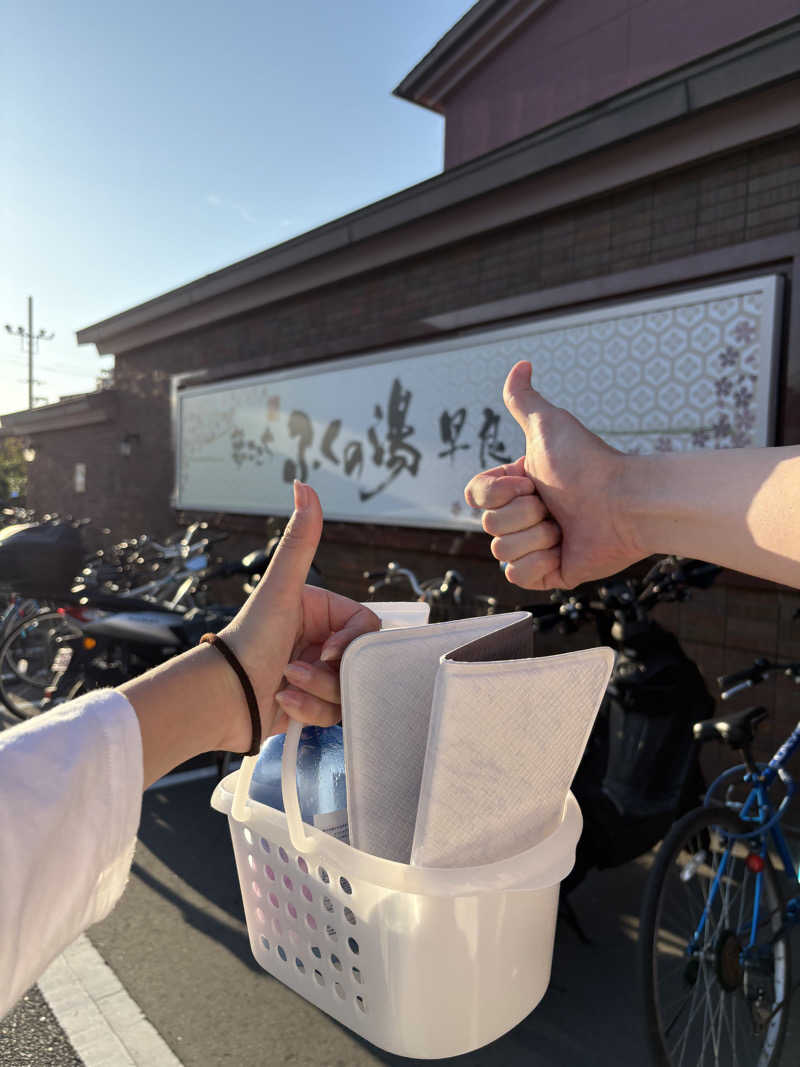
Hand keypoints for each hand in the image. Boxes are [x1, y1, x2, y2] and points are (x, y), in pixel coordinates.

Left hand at [218, 482, 378, 749]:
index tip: (327, 653)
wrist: (218, 698)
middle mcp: (321, 640)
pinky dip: (309, 712)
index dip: (352, 643)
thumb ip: (300, 541)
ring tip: (284, 688)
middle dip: (330, 675)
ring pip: (349, 690)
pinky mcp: (311, 703)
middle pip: (359, 662)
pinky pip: (335, 713)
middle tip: (297, 672)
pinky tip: (282, 703)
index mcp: (321, 611)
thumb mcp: (280, 590)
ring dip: (318, 694)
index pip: (366, 627)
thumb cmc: (247, 641)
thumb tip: (303, 484)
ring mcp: (318, 673)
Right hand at [464, 361, 642, 589]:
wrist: (624, 502)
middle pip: (488, 526)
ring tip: (566, 527)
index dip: (497, 492)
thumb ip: (523, 399)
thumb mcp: (548, 424)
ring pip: (502, 551)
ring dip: (536, 537)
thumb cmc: (590, 462)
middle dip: (524, 513)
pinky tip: (563, 550)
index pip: (476, 496)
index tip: (529, 480)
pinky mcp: (549, 574)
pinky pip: (517, 577)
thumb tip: (521, 363)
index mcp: (516, 486)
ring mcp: (535, 547)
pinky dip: (539, 563)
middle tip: (555, 505)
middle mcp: (523, 517)